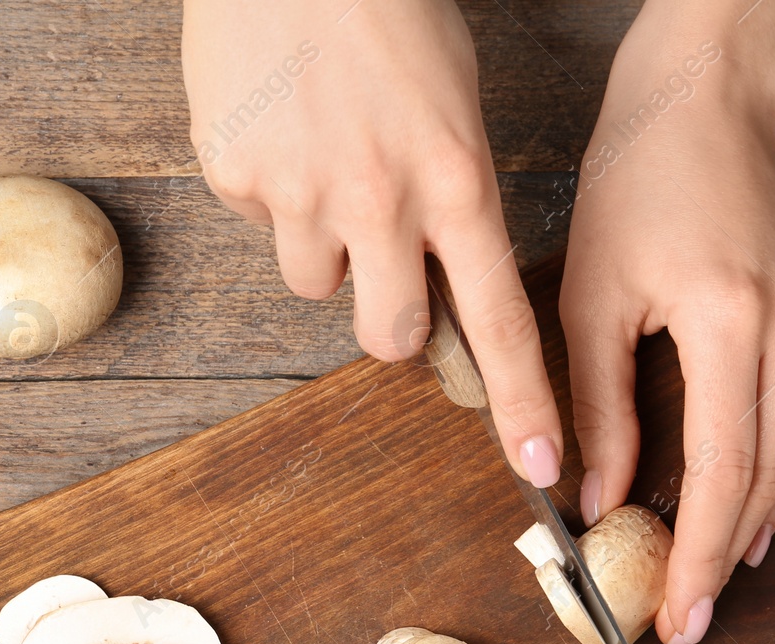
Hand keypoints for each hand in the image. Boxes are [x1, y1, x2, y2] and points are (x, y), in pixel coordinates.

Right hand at [182, 0, 563, 485]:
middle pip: (388, 336)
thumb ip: (448, 191)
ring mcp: (300, 194)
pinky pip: (256, 217)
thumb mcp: (451, 98)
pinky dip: (268, 187)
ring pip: (312, 279)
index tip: (538, 466)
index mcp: (455, 178)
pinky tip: (277, 125)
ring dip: (322, 242)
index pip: (500, 317)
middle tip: (385, 270)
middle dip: (390, 324)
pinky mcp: (235, 177)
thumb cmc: (386, 6)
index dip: (522, 402)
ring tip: (322, 158)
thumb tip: (424, 267)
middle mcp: (380, 201)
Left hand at [559, 0, 774, 643]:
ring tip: (711, 578)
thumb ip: (596, 406)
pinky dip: (768, 467)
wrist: (700, 108)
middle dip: (728, 556)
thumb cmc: (631, 188)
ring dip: (752, 519)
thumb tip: (598, 498)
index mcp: (729, 319)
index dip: (701, 552)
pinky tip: (744, 507)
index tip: (679, 614)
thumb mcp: (588, 300)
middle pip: (768, 473)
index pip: (723, 468)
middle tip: (689, 620)